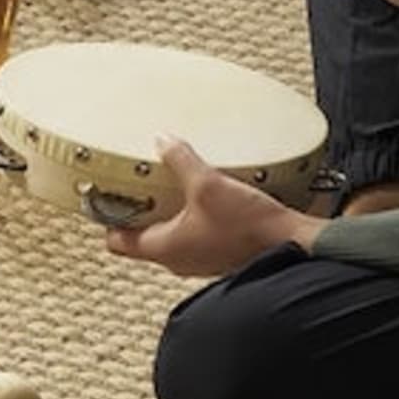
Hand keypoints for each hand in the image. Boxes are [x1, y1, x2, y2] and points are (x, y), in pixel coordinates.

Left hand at [105, 136, 314, 278]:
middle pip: (141, 233)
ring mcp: (200, 258)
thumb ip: (180, 161)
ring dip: (166, 208)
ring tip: (168, 177)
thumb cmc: (249, 228)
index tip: (103, 190)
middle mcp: (177, 258)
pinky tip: (202, 189)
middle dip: (138, 206)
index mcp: (163, 248)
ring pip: (169, 232)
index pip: (116, 240)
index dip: (105, 216)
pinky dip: (190, 213)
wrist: (295, 248)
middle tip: (136, 177)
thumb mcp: (208, 185)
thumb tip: (161, 140)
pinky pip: (194, 231)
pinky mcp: (220, 251)